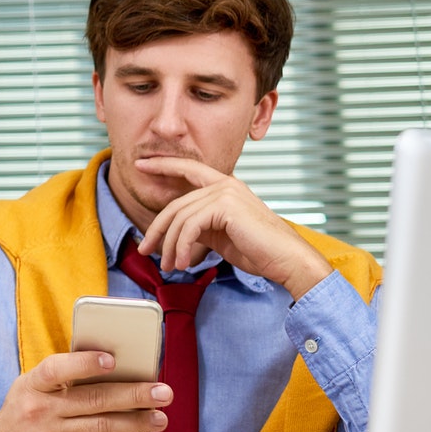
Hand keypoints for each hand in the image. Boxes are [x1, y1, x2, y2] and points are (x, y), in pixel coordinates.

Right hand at [0, 351, 169, 431]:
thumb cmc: (21, 412)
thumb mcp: (30, 388)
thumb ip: (61, 379)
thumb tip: (112, 370)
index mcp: (33, 384)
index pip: (58, 368)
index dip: (85, 363)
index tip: (112, 359)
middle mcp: (42, 409)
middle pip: (94, 400)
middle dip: (134, 394)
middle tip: (163, 391)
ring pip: (102, 425)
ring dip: (137, 421)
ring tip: (160, 416)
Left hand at [135, 156, 331, 297]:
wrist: (288, 261)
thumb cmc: (260, 251)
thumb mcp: (222, 234)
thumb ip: (201, 226)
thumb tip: (177, 234)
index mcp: (226, 186)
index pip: (188, 169)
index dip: (163, 165)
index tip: (142, 165)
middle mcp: (225, 184)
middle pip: (176, 204)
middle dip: (156, 230)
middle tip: (145, 250)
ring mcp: (226, 193)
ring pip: (180, 218)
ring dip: (170, 246)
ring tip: (169, 266)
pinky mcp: (225, 206)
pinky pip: (190, 226)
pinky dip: (181, 247)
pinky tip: (182, 263)